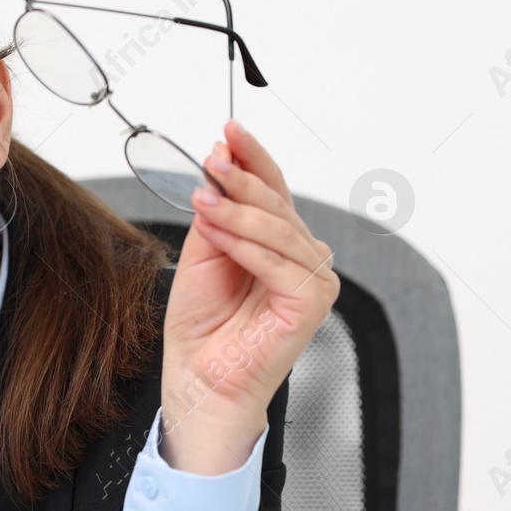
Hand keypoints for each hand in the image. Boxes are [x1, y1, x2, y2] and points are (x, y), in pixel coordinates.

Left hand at [158, 119, 338, 474]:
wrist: (198, 379)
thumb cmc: (201, 327)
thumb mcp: (202, 255)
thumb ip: (215, 216)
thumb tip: (217, 171)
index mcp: (279, 243)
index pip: (272, 189)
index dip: (252, 158)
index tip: (228, 132)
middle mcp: (301, 258)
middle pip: (278, 203)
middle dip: (242, 177)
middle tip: (213, 159)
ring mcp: (312, 281)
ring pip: (278, 229)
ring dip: (238, 209)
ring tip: (203, 197)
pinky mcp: (310, 303)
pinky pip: (279, 262)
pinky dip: (246, 244)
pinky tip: (219, 232)